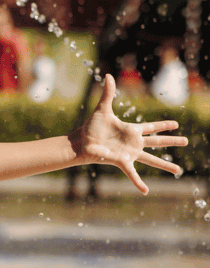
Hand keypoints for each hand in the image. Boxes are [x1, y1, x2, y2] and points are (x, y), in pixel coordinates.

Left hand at [70, 74, 187, 193]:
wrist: (81, 142)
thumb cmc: (91, 127)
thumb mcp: (102, 109)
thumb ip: (108, 93)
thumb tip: (107, 75)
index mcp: (131, 130)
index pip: (151, 127)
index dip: (163, 125)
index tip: (176, 124)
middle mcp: (133, 143)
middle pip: (157, 142)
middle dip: (172, 142)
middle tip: (186, 142)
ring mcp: (129, 153)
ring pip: (151, 160)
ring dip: (164, 165)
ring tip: (178, 171)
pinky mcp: (122, 162)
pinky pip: (132, 174)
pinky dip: (138, 183)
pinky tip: (145, 191)